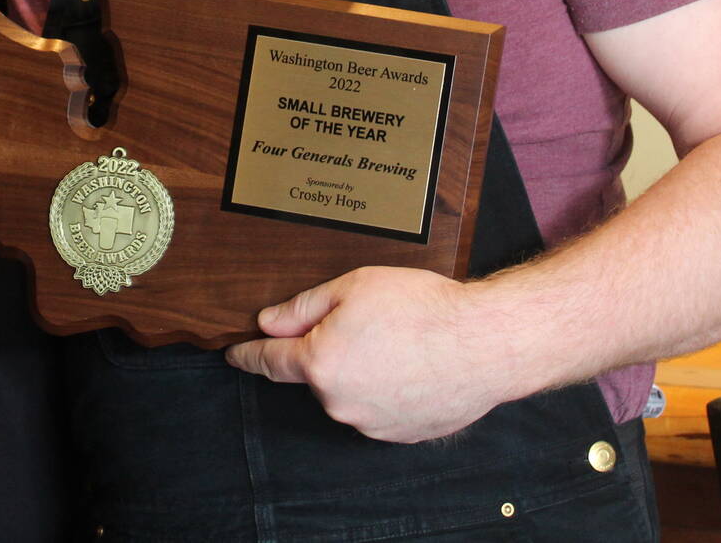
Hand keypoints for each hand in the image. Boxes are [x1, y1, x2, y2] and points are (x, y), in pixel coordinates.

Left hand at [223, 266, 529, 442]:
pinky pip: (379, 407)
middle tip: (369, 322)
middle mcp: (339, 401)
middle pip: (317, 373)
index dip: (249, 354)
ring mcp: (370, 423)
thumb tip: (269, 322)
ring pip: (350, 391)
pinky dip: (388, 389)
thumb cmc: (424, 309)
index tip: (235, 354)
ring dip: (362, 370)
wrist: (485, 344)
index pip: (269, 361)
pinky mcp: (399, 434)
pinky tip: (414, 365)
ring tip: (401, 342)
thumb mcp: (354, 286)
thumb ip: (304, 306)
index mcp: (320, 362)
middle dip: (330, 350)